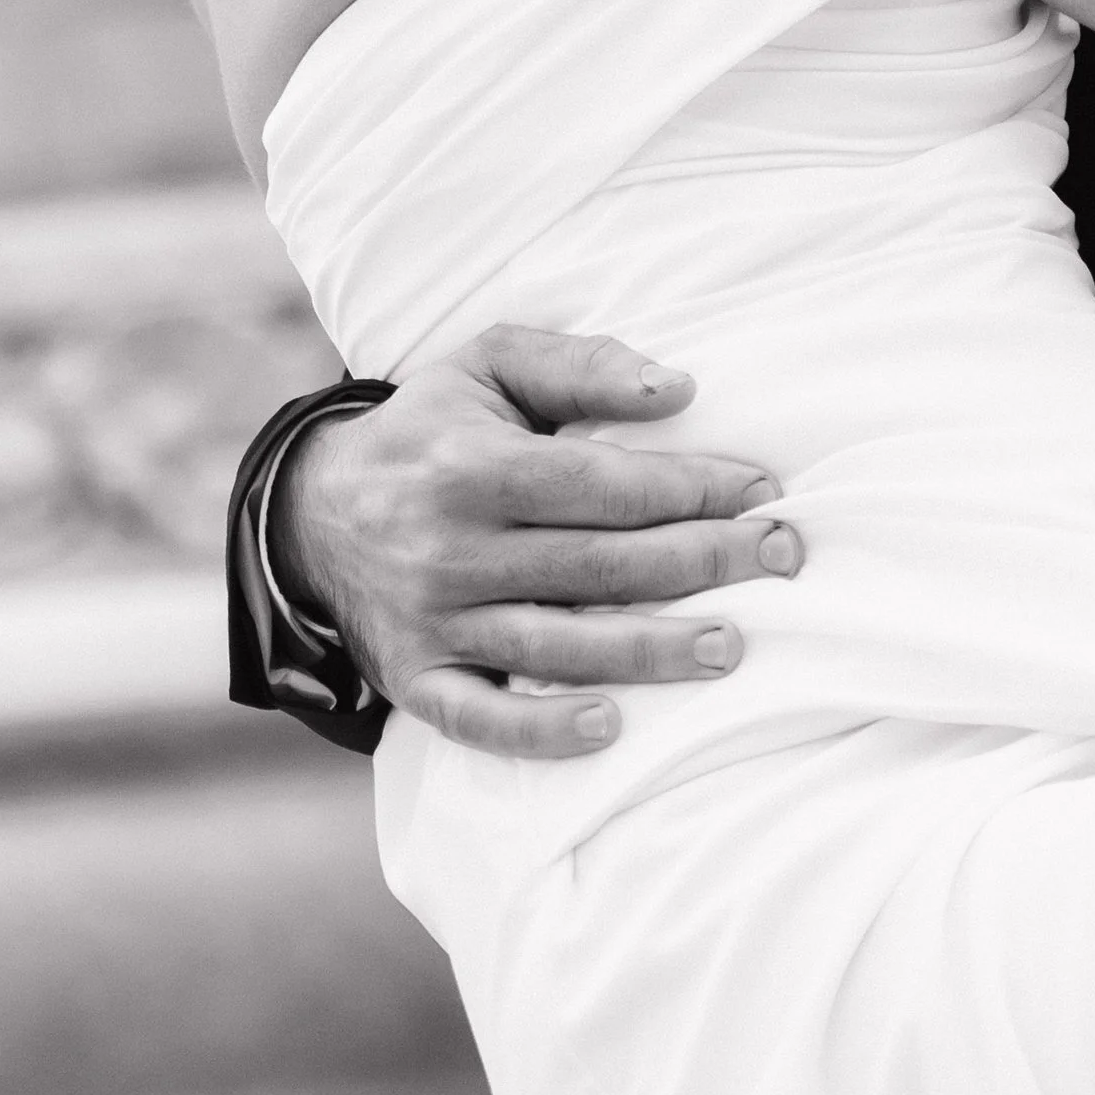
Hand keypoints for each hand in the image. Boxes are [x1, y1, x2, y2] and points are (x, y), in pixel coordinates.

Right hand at [272, 324, 801, 760]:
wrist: (312, 508)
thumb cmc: (434, 426)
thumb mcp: (492, 363)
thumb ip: (584, 365)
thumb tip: (679, 389)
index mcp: (473, 466)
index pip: (605, 485)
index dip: (693, 488)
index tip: (763, 491)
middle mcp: (451, 549)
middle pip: (599, 567)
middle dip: (702, 562)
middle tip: (782, 558)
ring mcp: (432, 622)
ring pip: (557, 647)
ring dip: (650, 652)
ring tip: (731, 646)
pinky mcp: (415, 679)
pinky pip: (480, 720)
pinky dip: (541, 731)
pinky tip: (609, 726)